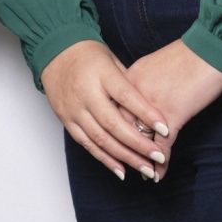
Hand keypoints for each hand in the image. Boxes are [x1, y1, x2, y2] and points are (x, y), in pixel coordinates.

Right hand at [41, 41, 172, 181]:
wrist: (55, 51)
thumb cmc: (89, 54)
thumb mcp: (112, 59)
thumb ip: (128, 83)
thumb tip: (151, 107)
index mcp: (101, 74)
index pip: (126, 97)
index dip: (146, 114)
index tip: (165, 128)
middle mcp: (86, 93)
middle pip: (114, 124)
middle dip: (138, 144)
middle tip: (158, 157)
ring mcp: (74, 108)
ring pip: (101, 139)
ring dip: (125, 157)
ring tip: (145, 168)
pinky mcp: (66, 120)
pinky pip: (86, 144)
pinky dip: (105, 159)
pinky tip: (121, 170)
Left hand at [125, 41, 221, 177]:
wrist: (208, 51)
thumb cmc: (185, 56)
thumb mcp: (154, 65)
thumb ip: (141, 83)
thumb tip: (138, 101)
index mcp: (130, 77)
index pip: (113, 109)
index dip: (113, 129)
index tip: (114, 142)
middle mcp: (135, 92)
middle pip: (121, 126)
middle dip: (123, 148)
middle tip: (126, 163)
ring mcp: (152, 105)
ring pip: (140, 139)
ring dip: (141, 159)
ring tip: (144, 172)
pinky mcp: (172, 115)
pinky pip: (162, 146)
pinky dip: (161, 162)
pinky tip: (159, 172)